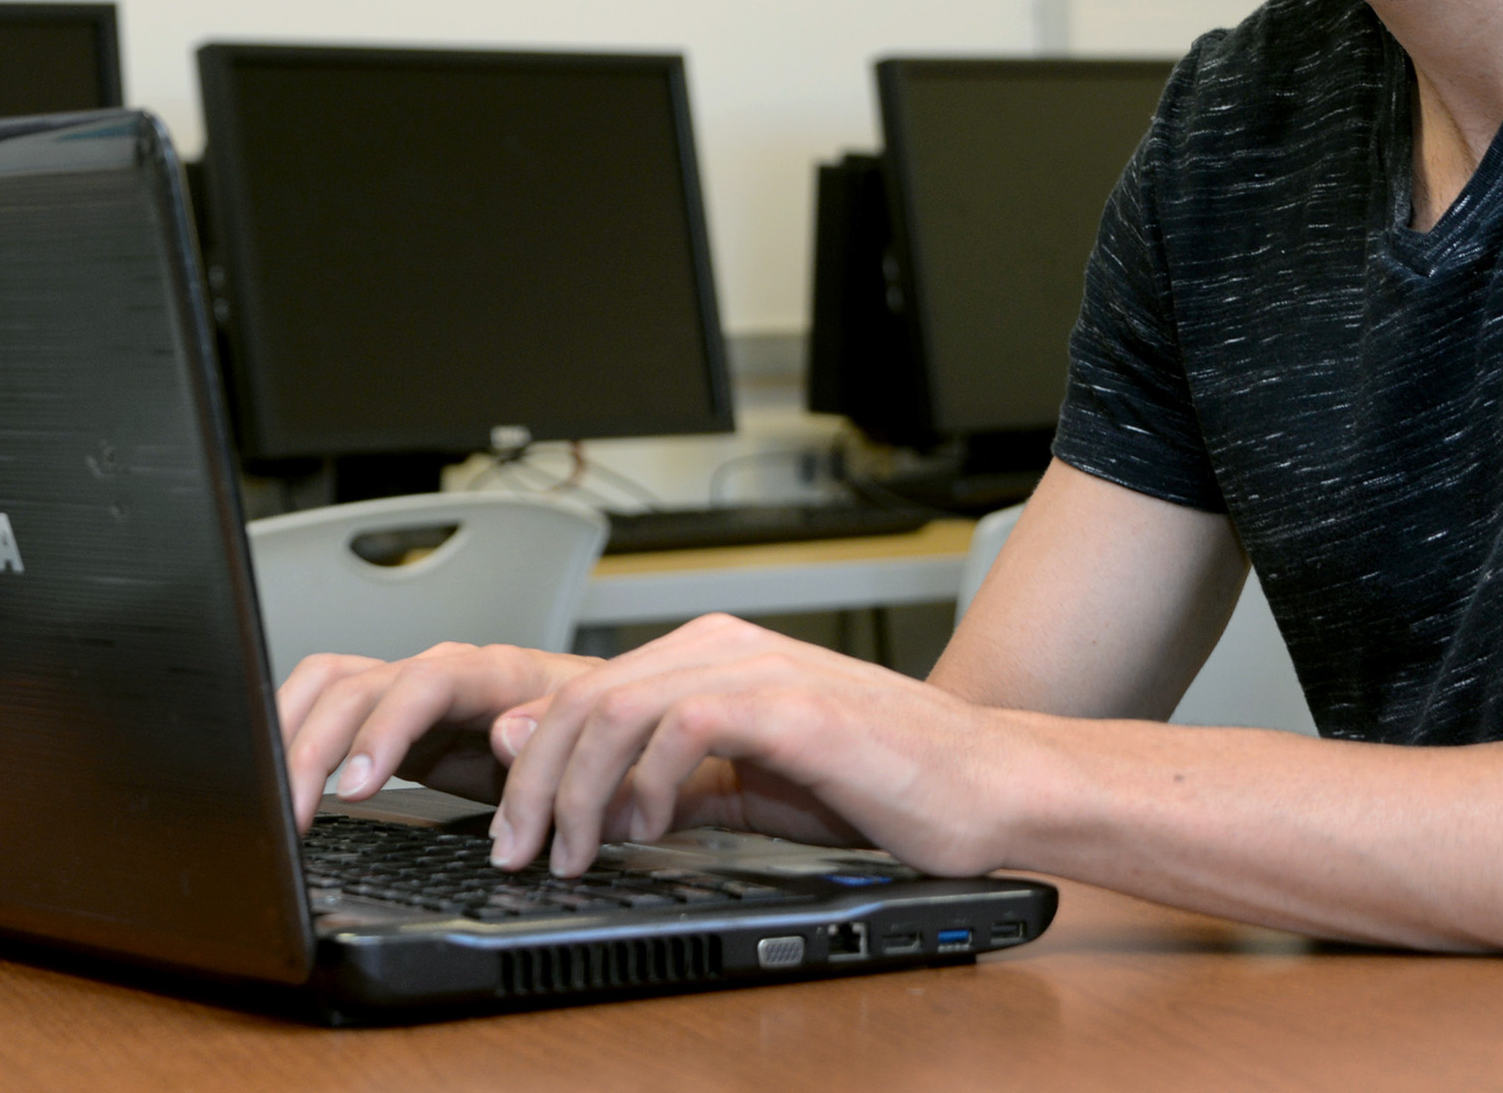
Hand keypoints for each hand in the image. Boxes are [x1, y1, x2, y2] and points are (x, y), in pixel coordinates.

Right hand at [275, 642, 597, 828]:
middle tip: (294, 814)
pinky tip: (276, 770)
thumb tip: (506, 735)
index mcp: (497, 673)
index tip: (354, 786)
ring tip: (273, 797)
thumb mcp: (593, 741)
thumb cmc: (597, 736)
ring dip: (291, 733)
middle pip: (358, 686)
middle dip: (315, 746)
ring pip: (330, 685)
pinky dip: (294, 728)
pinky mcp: (392, 717)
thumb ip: (554, 734)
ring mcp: (412, 691)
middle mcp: (444, 672)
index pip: (425, 683)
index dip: (383, 730)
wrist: (596, 735)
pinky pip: (328, 702)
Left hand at [485, 614, 1016, 879]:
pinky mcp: (794, 707)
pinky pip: (685, 725)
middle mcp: (727, 648)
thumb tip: (580, 795)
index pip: (585, 691)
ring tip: (571, 852)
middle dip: (533, 781)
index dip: (532, 760)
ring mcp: (761, 670)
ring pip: (617, 706)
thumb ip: (667, 783)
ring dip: (575, 789)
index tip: (514, 827)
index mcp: (712, 658)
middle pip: (583, 695)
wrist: (988, 784)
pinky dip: (645, 782)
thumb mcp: (749, 787)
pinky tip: (643, 832)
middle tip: (518, 850)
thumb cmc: (881, 784)